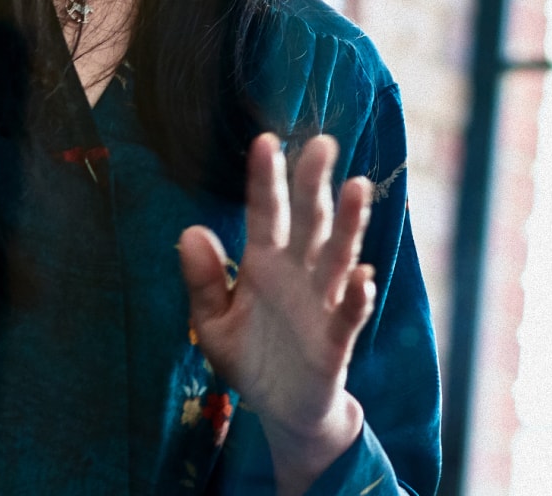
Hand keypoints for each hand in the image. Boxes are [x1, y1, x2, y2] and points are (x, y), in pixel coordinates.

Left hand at [178, 134, 377, 495]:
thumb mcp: (213, 324)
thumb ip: (203, 281)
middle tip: (322, 144)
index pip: (267, 214)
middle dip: (314, 185)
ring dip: (348, 224)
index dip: (266, 181)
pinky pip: (349, 315)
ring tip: (356, 188)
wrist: (283, 409)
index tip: (266, 142)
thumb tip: (189, 231)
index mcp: (265, 265)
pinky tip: (362, 277)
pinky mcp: (336, 339)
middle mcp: (299, 274)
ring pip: (338, 256)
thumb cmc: (252, 358)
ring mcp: (322, 303)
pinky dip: (357, 297)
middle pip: (310, 221)